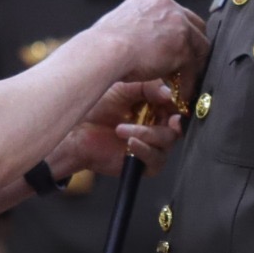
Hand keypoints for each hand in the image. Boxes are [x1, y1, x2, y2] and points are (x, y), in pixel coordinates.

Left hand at [48, 80, 185, 180]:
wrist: (77, 133)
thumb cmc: (97, 108)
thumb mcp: (124, 88)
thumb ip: (148, 87)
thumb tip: (169, 94)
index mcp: (155, 107)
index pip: (176, 105)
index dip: (176, 103)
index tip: (170, 99)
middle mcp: (157, 126)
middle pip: (176, 124)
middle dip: (169, 120)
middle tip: (165, 117)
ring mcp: (152, 146)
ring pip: (167, 140)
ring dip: (146, 133)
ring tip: (121, 129)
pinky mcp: (145, 165)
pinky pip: (156, 159)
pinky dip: (144, 149)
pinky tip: (130, 142)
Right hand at [99, 0, 206, 86]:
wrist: (104, 51)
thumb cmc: (102, 45)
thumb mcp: (119, 27)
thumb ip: (135, 30)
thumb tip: (136, 43)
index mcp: (151, 1)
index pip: (175, 15)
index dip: (179, 34)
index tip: (176, 50)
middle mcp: (167, 7)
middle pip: (194, 26)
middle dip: (193, 46)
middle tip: (189, 66)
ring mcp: (177, 25)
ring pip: (198, 46)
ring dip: (193, 66)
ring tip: (187, 83)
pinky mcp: (182, 46)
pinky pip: (192, 67)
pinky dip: (188, 82)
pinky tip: (182, 94)